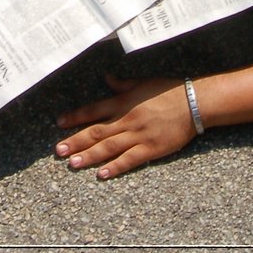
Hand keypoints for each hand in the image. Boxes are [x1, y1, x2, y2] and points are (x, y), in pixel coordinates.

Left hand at [54, 74, 195, 178]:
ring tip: (72, 164)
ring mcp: (138, 135)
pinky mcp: (151, 149)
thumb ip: (122, 85)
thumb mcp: (143, 83)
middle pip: (96, 132)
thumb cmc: (168, 90)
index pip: (93, 110)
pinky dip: (115, 167)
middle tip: (58, 150)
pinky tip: (101, 174)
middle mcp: (127, 119)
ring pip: (108, 147)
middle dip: (76, 141)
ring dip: (89, 155)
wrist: (194, 103)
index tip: (59, 123)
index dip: (75, 117)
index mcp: (123, 103)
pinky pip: (129, 160)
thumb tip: (106, 78)